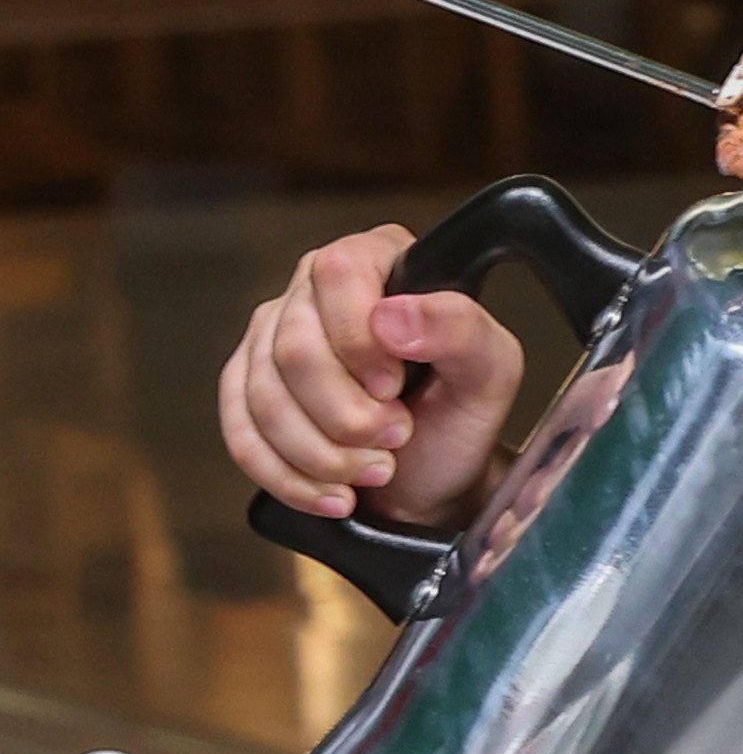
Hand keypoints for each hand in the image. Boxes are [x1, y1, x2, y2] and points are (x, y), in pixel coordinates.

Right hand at [219, 227, 524, 529]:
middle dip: (348, 414)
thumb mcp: (489, 373)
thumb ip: (463, 329)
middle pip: (293, 348)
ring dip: (324, 453)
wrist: (433, 481)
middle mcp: (314, 290)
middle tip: (396, 437)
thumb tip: (394, 316)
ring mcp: (271, 339)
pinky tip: (335, 493)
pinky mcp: (244, 390)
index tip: (395, 388)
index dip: (359, 340)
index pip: (339, 273)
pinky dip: (291, 476)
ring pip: (263, 397)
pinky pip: (242, 435)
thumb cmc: (459, 418)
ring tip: (377, 467)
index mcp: (378, 260)